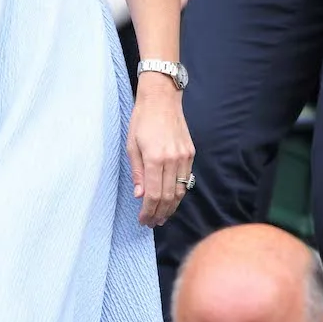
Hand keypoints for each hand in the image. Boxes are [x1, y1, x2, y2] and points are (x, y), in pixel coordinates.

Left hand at [126, 74, 193, 227]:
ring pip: (180, 190)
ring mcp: (184, 156)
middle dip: (159, 213)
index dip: (148, 211)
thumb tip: (140, 195)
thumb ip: (137, 172)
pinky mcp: (190, 152)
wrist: (162, 98)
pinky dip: (179, 192)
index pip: (154, 195)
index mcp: (155, 158)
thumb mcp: (131, 145)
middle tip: (152, 223)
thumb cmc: (142, 119)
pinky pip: (186, 179)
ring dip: (171, 207)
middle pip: (168, 196)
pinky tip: (172, 199)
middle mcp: (172, 159)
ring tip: (162, 217)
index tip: (143, 221)